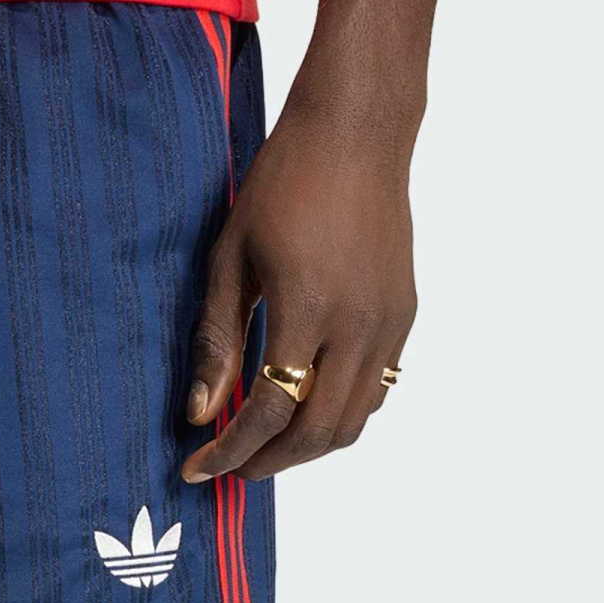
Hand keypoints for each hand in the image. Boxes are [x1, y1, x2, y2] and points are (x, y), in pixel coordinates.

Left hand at [182, 105, 415, 485]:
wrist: (357, 133)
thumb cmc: (284, 184)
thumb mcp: (231, 258)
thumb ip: (217, 340)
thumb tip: (200, 413)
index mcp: (307, 309)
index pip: (268, 412)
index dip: (230, 451)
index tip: (199, 469)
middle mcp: (357, 325)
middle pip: (316, 433)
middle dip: (268, 462)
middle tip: (231, 466)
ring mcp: (388, 323)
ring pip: (353, 422)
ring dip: (306, 446)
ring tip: (266, 444)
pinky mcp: (404, 315)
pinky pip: (376, 391)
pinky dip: (339, 414)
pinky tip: (306, 406)